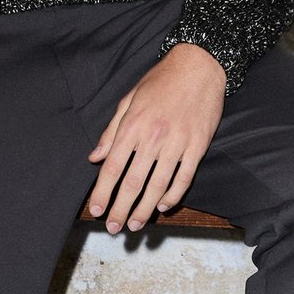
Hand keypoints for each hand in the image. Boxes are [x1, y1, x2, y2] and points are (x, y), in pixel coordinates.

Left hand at [86, 44, 226, 233]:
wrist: (199, 66)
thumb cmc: (160, 81)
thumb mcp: (128, 100)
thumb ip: (111, 131)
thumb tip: (95, 157)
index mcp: (132, 126)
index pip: (112, 167)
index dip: (102, 192)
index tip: (96, 210)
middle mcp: (153, 138)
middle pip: (133, 183)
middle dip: (120, 209)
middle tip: (113, 228)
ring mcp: (177, 143)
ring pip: (158, 186)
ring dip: (144, 209)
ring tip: (135, 224)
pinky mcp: (197, 146)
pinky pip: (183, 178)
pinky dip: (173, 196)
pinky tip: (163, 206)